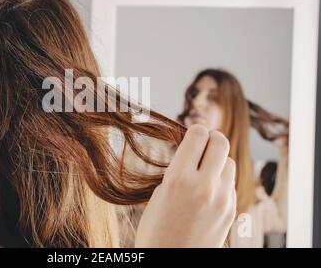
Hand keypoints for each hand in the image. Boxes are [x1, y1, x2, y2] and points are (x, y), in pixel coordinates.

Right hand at [135, 124, 236, 247]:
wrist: (170, 263)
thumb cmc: (156, 231)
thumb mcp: (160, 194)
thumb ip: (179, 171)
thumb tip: (193, 154)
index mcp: (179, 179)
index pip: (198, 134)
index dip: (194, 132)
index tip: (191, 137)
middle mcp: (204, 186)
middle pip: (221, 142)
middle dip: (211, 139)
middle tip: (202, 147)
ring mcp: (222, 199)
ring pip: (230, 162)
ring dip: (218, 161)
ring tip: (204, 172)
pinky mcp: (231, 211)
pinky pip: (230, 184)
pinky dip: (221, 181)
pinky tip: (208, 191)